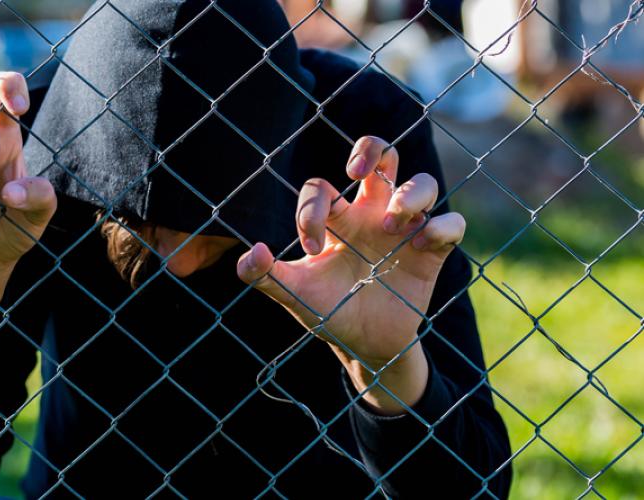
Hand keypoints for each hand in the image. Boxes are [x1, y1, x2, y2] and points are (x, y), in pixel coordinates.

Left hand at [237, 136, 464, 413]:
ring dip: (410, 195)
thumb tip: (251, 252)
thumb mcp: (294, 293)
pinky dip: (441, 226)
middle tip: (358, 173)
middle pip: (381, 154)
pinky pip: (451, 222)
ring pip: (423, 182)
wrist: (363, 345)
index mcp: (337, 219)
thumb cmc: (327, 310)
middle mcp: (372, 214)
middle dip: (371, 149)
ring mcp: (406, 230)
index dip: (312, 209)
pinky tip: (420, 244)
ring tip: (392, 226)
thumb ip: (265, 275)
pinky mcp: (432, 252)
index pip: (322, 188)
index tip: (312, 247)